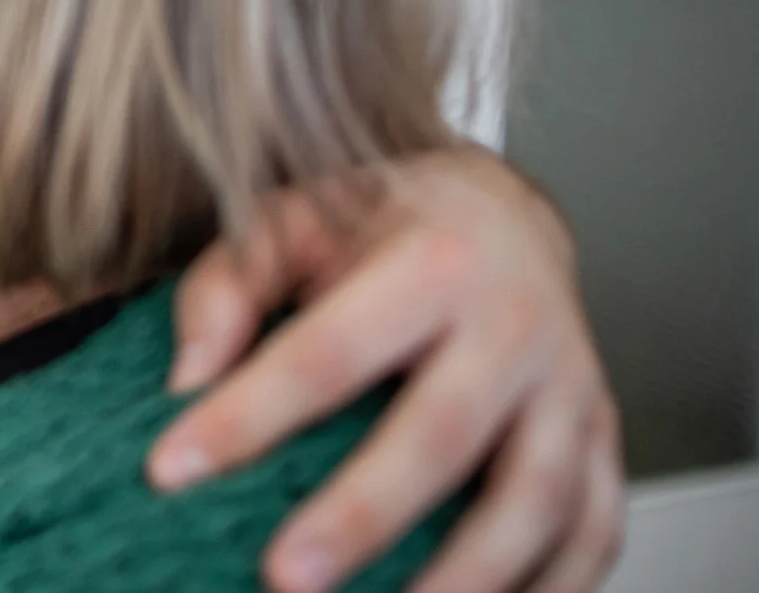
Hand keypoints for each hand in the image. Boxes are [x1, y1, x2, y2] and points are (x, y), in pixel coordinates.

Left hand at [147, 146, 622, 592]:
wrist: (501, 214)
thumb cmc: (378, 229)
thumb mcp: (287, 223)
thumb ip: (225, 288)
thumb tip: (184, 378)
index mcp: (431, 263)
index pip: (329, 350)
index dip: (249, 414)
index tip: (169, 469)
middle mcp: (514, 325)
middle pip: (443, 433)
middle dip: (362, 514)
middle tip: (284, 577)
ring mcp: (570, 389)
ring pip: (536, 497)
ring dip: (470, 575)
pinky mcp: (602, 443)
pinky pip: (593, 530)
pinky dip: (554, 587)